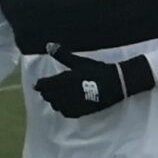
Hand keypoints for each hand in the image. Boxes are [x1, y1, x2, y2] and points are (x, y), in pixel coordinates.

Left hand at [36, 48, 154, 118]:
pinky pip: (64, 112)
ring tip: (63, 94)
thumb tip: (48, 45)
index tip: (45, 81)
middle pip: (46, 96)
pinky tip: (71, 102)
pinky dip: (65, 107)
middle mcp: (61, 95)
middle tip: (56, 86)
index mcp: (59, 81)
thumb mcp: (78, 61)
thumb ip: (61, 54)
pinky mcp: (77, 112)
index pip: (41, 85)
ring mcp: (69, 105)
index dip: (42, 83)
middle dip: (49, 91)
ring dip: (56, 100)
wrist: (115, 83)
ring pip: (55, 105)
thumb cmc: (96, 70)